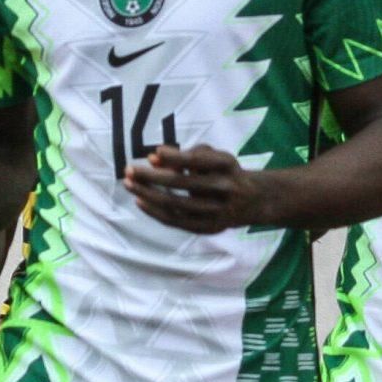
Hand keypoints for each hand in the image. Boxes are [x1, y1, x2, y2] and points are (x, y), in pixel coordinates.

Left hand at [124, 143, 262, 232]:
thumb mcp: (214, 156)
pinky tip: (140, 201)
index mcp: (228, 165)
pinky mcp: (209, 227)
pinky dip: (156, 212)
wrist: (253, 200)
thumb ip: (188, 153)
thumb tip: (154, 158)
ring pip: (177, 205)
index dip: (175, 158)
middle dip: (153, 176)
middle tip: (129, 169)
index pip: (199, 160)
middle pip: (184, 184)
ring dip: (148, 195)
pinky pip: (177, 221)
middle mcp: (225, 188)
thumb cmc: (224, 172)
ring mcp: (218, 211)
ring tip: (129, 184)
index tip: (153, 153)